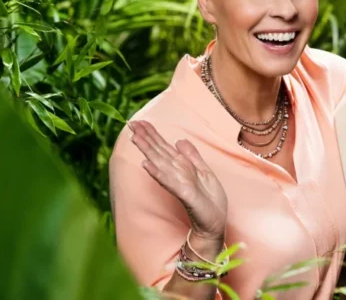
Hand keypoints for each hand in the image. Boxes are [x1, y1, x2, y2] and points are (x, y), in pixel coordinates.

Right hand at [129, 120, 227, 239]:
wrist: (215, 224)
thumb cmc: (209, 201)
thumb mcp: (204, 173)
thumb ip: (192, 157)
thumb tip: (179, 140)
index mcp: (182, 167)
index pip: (163, 147)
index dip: (152, 134)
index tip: (139, 121)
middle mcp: (177, 174)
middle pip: (158, 152)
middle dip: (146, 137)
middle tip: (131, 123)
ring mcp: (179, 183)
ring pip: (160, 163)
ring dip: (148, 150)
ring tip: (135, 137)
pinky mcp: (185, 194)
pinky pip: (169, 182)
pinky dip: (157, 173)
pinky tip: (146, 164)